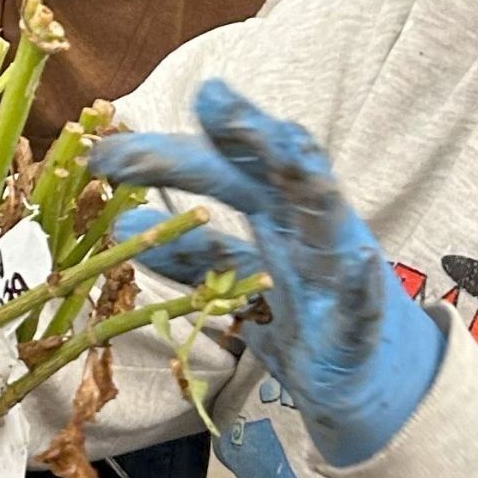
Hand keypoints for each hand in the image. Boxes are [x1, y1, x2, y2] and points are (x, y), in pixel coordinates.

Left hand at [88, 79, 445, 466]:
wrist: (369, 381)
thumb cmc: (304, 320)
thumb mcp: (237, 284)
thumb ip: (189, 252)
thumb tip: (125, 216)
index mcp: (277, 219)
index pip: (224, 171)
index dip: (171, 155)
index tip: (108, 149)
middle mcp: (309, 231)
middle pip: (274, 174)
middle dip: (245, 133)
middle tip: (209, 96)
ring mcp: (339, 272)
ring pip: (330, 215)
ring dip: (311, 177)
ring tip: (288, 143)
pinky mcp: (360, 326)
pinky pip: (363, 303)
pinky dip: (362, 283)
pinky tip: (359, 262)